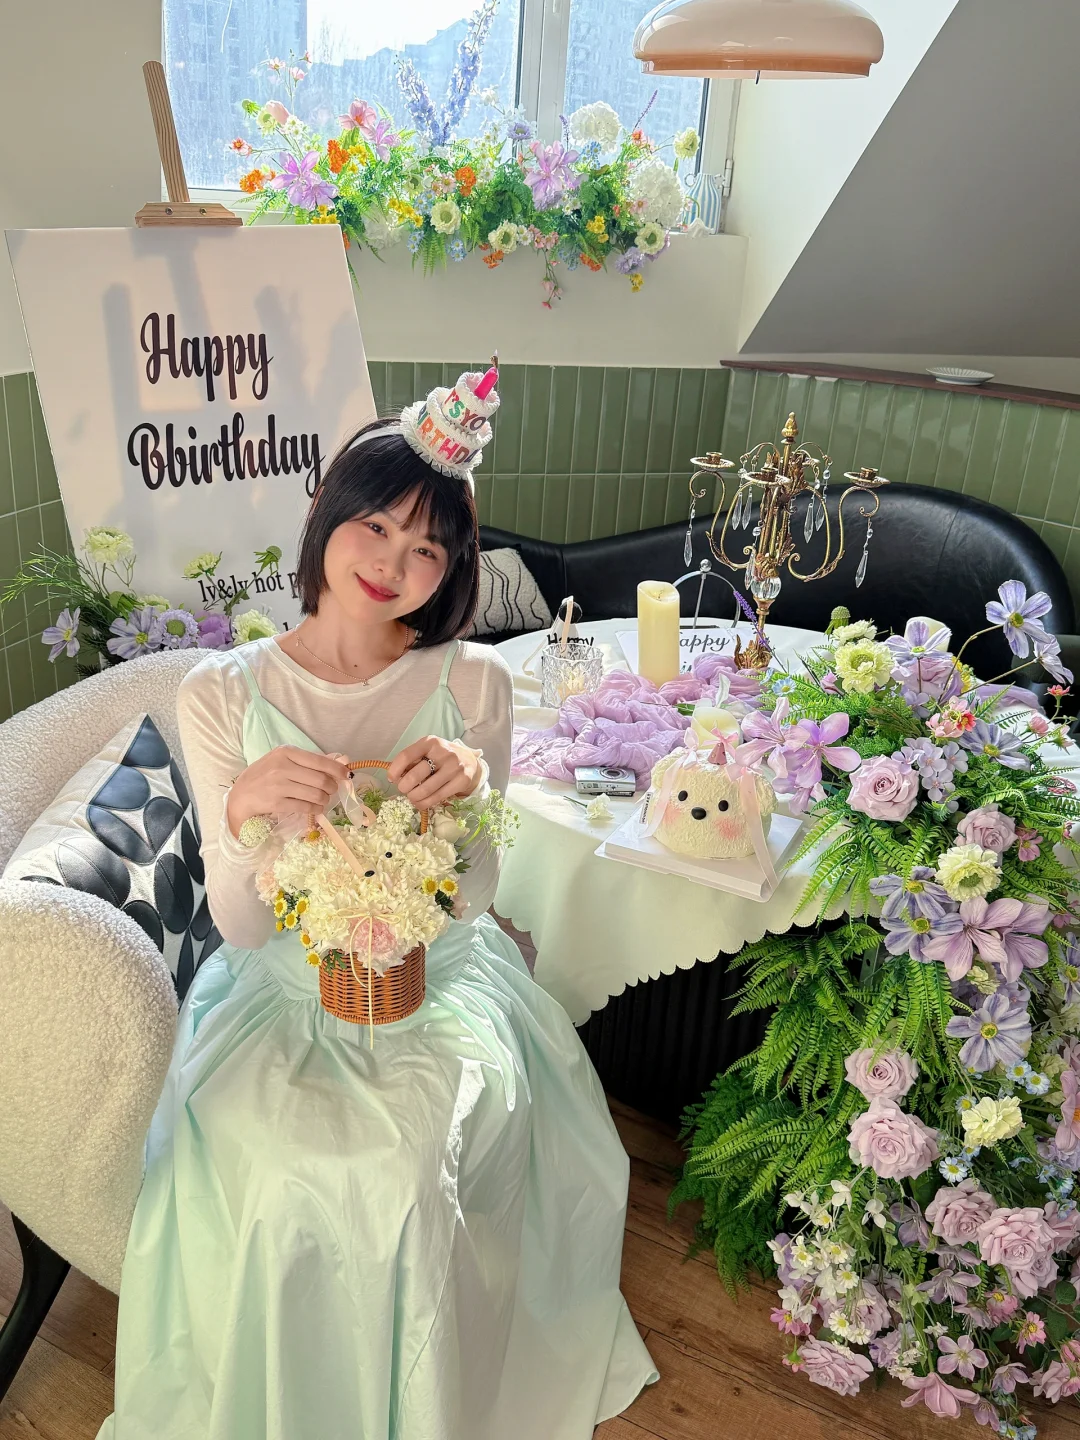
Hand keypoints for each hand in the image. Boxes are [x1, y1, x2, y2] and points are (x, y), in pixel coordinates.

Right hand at [227, 745, 349, 837]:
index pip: (320, 761)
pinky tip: (316, 808)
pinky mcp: (277, 803)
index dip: (337, 770)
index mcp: (286, 752)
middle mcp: (282, 767)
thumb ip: (310, 761)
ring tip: (323, 800)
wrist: (241, 796)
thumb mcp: (284, 761)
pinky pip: (306, 807)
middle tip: (331, 790)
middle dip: (332, 787)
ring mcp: (279, 786)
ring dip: (325, 799)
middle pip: (321, 779)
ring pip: (316, 794)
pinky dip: (316, 809)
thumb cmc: (265, 776)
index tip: (347, 775)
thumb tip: (341, 760)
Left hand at [387, 737, 481, 808]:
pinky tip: (421, 802)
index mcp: (430, 742)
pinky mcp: (462, 781)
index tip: (392, 778)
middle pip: (414, 776)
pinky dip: (424, 803)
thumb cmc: (441, 757)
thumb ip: (412, 761)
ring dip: (413, 797)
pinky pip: (437, 797)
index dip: (395, 770)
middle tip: (404, 790)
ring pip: (425, 790)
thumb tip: (395, 777)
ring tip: (412, 797)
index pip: (406, 756)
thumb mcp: (428, 751)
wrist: (469, 761)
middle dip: (404, 787)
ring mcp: (454, 767)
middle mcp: (443, 753)